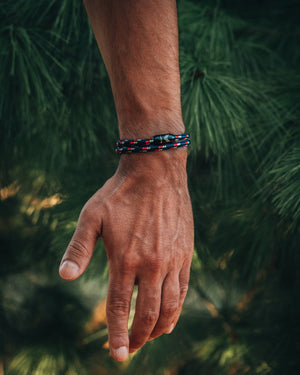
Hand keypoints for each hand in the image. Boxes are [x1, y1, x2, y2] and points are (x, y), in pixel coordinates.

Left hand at [59, 150, 193, 360]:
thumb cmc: (120, 193)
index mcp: (125, 258)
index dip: (116, 334)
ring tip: (151, 337)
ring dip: (160, 327)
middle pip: (147, 313)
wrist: (156, 172)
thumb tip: (65, 277)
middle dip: (138, 336)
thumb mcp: (92, 216)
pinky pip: (183, 289)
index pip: (120, 307)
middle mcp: (151, 264)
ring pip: (170, 306)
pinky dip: (177, 309)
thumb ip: (79, 248)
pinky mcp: (185, 252)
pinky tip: (171, 317)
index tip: (116, 355)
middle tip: (131, 348)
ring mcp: (171, 259)